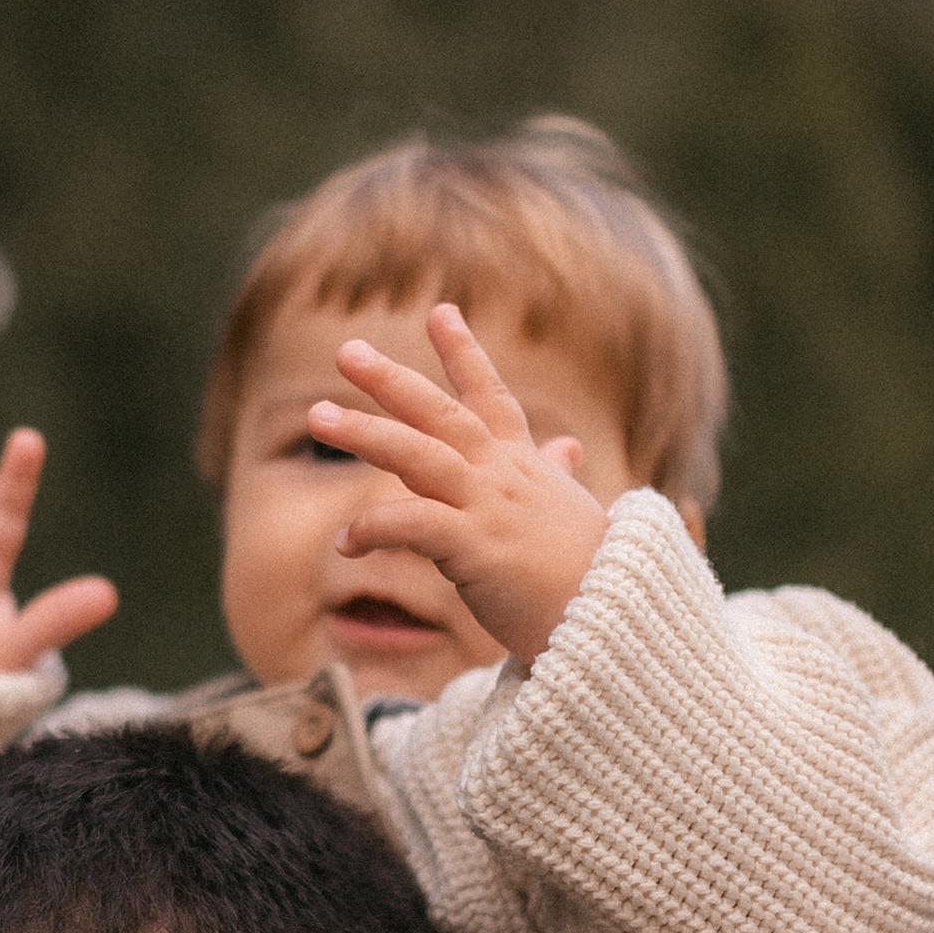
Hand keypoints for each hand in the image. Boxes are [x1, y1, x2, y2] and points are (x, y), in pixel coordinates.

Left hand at [306, 306, 607, 666]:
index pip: (492, 395)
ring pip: (418, 455)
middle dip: (392, 379)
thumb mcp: (571, 512)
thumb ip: (556, 476)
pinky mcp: (475, 548)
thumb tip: (567, 448)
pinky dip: (374, 527)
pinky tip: (345, 540)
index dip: (464, 353)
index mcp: (523, 466)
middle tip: (347, 351)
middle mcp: (503, 476)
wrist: (615, 621)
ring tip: (318, 415)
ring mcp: (488, 508)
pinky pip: (411, 525)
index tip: (440, 311)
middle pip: (441, 413)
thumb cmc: (591, 574)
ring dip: (366, 432)